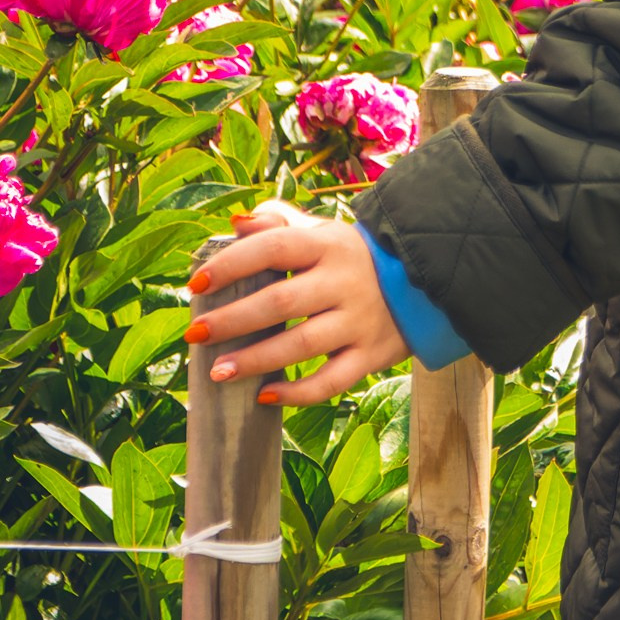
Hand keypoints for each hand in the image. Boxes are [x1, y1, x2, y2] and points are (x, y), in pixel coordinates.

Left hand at [186, 201, 410, 406]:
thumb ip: (278, 224)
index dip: (230, 265)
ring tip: (218, 373)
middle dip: (232, 320)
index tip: (195, 285)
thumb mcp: (322, 232)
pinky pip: (332, 381)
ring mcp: (360, 321)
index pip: (272, 249)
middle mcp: (344, 283)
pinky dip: (298, 393)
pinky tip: (265, 395)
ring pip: (303, 345)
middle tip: (196, 335)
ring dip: (256, 360)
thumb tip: (235, 224)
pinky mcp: (371, 355)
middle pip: (282, 302)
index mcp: (327, 246)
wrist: (423, 281)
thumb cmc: (352, 258)